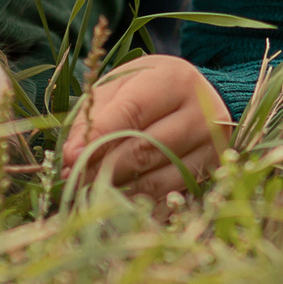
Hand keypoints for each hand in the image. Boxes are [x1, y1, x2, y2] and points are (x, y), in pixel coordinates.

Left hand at [62, 53, 231, 201]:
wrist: (198, 98)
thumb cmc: (148, 89)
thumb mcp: (119, 87)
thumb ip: (94, 116)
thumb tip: (71, 156)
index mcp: (174, 80)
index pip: (132, 113)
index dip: (98, 138)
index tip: (70, 158)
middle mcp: (202, 112)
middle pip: (145, 150)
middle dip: (102, 169)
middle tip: (73, 180)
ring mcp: (212, 146)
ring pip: (157, 180)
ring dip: (117, 190)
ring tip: (88, 191)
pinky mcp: (212, 173)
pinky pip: (169, 198)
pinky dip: (138, 203)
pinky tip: (115, 201)